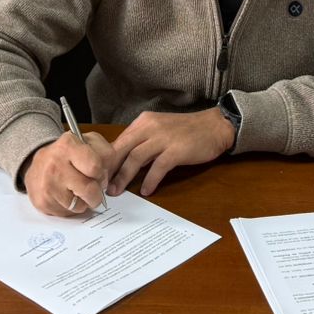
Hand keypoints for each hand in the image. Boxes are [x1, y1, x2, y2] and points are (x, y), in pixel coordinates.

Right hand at [23, 131, 111, 216]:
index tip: (97, 173)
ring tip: (77, 190)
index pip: (95, 167)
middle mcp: (54, 164)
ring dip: (83, 202)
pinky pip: (68, 213)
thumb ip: (106, 155)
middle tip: (92, 187)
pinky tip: (66, 196)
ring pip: (80, 205)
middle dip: (96, 192)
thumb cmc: (69, 155)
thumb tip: (106, 179)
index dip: (101, 173)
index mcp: (68, 145)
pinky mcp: (42, 202)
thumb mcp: (90, 142)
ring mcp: (47, 184)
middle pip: (89, 190)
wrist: (38, 165)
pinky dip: (71, 208)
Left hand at [106, 108, 234, 197]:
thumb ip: (142, 142)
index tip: (99, 175)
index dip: (107, 159)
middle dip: (110, 169)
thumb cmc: (187, 131)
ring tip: (116, 191)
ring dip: (124, 176)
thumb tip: (122, 161)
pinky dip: (150, 180)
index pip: (119, 141)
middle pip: (122, 149)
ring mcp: (164, 138)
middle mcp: (150, 127)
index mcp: (143, 122)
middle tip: (100, 185)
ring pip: (135, 158)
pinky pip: (158, 167)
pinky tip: (146, 191)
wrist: (215, 126)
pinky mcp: (177, 150)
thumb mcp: (159, 130)